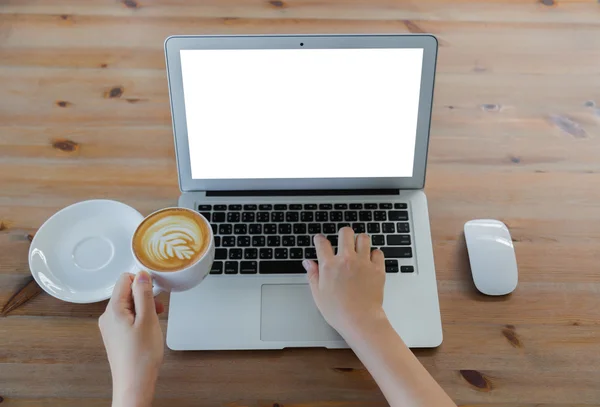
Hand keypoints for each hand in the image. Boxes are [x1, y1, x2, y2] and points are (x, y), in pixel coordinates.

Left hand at [99, 272, 164, 406]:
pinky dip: (139, 318)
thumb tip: (142, 274)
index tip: (154, 291)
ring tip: (154, 321)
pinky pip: (127, 317)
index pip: (124, 279)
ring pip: (128, 305)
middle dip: (144, 296)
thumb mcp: (148, 319)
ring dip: (143, 307)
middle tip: (157, 309)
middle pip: (126, 292)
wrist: (134, 383)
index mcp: (113, 309)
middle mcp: (107, 316)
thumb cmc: (141, 357)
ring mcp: (110, 327)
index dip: (142, 281)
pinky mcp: (115, 335)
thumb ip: (144, 294)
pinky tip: (148, 329)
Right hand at [302, 227, 386, 336]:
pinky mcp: (377, 269)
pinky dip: (374, 254)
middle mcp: (346, 260)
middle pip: (345, 233)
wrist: (361, 320)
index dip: (319, 239)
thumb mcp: (318, 294)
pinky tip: (370, 260)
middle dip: (343, 234)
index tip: (320, 239)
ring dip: (360, 241)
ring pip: (363, 238)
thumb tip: (308, 263)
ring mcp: (363, 263)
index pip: (322, 243)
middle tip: (344, 240)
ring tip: (358, 248)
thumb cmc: (339, 311)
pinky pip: (378, 252)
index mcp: (329, 266)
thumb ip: (313, 275)